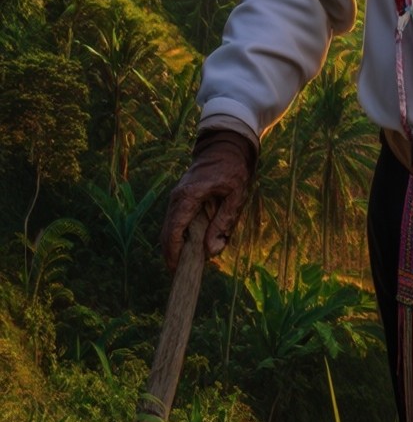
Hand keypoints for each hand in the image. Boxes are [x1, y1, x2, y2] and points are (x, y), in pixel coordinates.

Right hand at [159, 129, 257, 270]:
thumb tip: (211, 251)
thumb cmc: (233, 170)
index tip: (176, 270)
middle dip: (172, 254)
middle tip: (182, 273)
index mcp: (188, 197)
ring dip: (176, 246)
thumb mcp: (236, 196)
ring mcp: (176, 198)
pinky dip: (180, 235)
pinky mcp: (180, 199)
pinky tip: (191, 246)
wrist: (225, 147)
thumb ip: (224, 223)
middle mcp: (177, 198)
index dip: (173, 252)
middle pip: (167, 232)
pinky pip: (176, 221)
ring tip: (188, 263)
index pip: (174, 231)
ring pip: (170, 228)